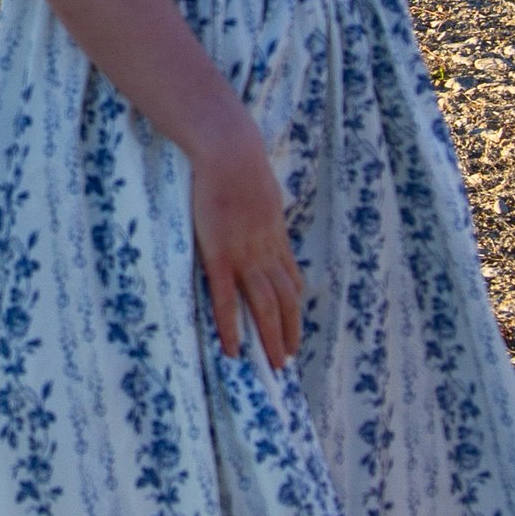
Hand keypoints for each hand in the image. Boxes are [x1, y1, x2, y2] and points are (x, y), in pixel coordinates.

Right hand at [185, 99, 301, 367]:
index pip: (291, 281)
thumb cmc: (240, 162)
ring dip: (271, 337)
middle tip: (288, 359)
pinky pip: (227, 300)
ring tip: (273, 363)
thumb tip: (263, 209)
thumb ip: (263, 208)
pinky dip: (231, 327)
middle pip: (286, 301)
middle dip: (290, 331)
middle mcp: (266, 252)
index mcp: (275, 237)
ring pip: (265, 307)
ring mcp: (244, 256)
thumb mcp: (262, 189)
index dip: (295, 307)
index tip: (295, 327)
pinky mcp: (220, 255)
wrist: (230, 152)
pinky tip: (233, 349)